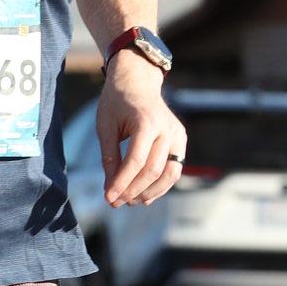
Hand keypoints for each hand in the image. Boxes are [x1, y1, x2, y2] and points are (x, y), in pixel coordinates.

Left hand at [98, 55, 188, 206]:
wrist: (137, 82)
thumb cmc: (117, 103)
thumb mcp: (105, 127)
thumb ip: (109, 158)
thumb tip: (110, 189)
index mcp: (147, 122)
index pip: (136, 161)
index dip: (122, 182)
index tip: (108, 197)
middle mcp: (167, 128)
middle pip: (153, 170)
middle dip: (133, 191)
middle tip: (115, 203)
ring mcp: (177, 134)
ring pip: (169, 174)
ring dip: (150, 193)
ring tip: (130, 202)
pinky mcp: (181, 140)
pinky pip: (174, 169)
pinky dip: (161, 186)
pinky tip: (144, 196)